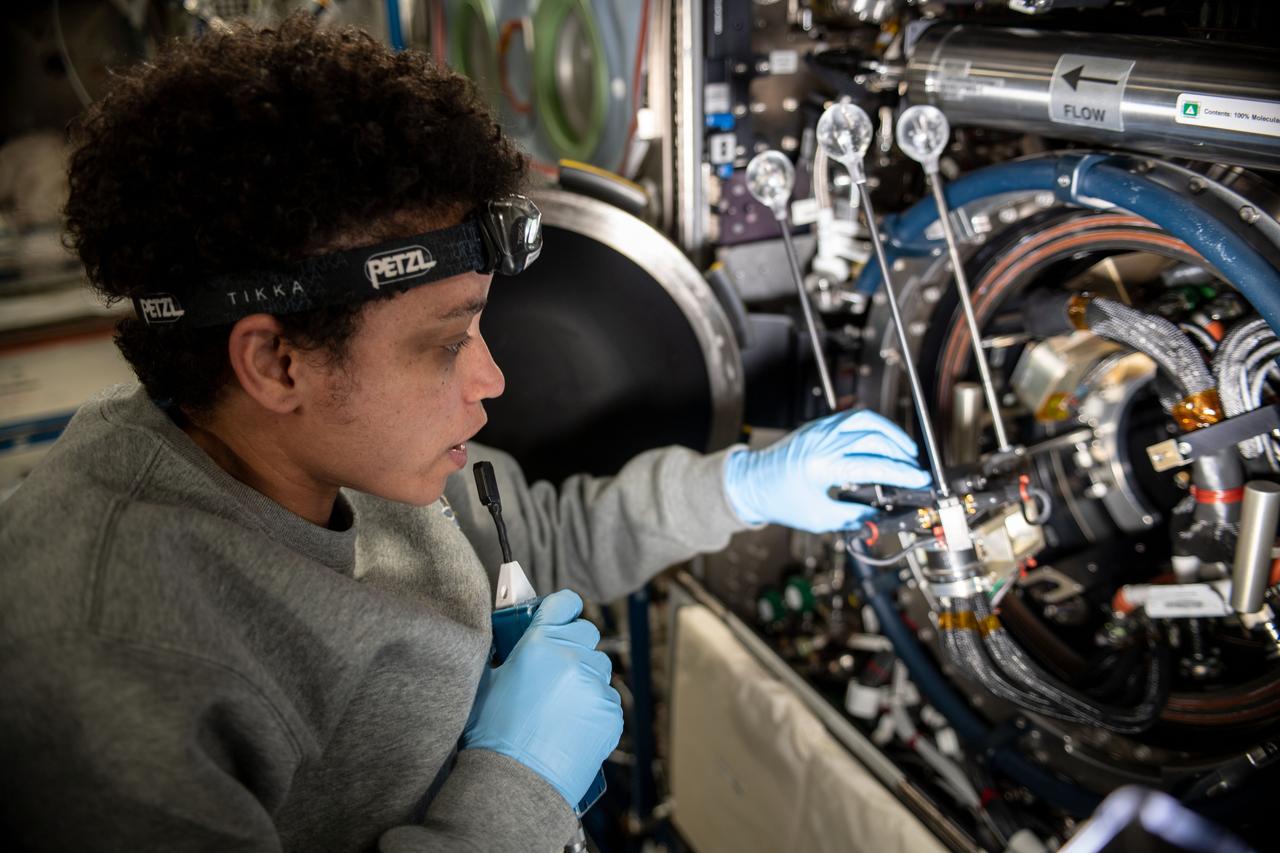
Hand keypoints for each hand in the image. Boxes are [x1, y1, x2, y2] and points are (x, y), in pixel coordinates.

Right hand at [462, 589, 622, 806]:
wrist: (515, 781)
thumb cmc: (493, 734)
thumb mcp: (487, 682)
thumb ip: (505, 653)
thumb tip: (508, 639)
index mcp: (540, 643)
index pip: (565, 603)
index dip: (563, 608)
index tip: (561, 614)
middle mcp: (573, 658)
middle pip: (587, 633)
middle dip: (574, 644)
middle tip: (555, 667)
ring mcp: (595, 686)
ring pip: (599, 668)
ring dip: (585, 677)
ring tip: (561, 704)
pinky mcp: (611, 714)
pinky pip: (607, 700)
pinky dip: (593, 707)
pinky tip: (571, 725)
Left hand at [723, 409, 930, 532]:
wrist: (750, 483)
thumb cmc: (779, 500)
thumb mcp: (818, 518)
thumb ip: (852, 517)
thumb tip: (879, 516)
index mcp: (821, 466)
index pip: (872, 466)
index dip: (901, 474)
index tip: (919, 480)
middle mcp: (822, 442)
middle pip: (874, 438)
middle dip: (900, 453)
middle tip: (914, 469)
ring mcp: (820, 430)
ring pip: (865, 420)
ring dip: (890, 434)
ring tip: (905, 451)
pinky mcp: (818, 427)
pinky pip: (852, 418)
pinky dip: (873, 427)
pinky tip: (883, 441)